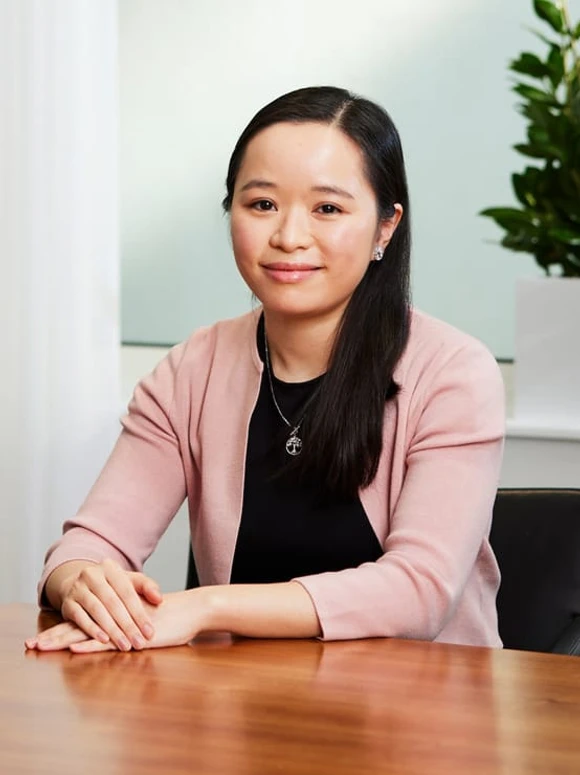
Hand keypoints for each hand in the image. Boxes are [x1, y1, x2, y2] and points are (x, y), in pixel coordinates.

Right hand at [25, 559, 162, 651]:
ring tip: (125, 645)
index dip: (139, 613)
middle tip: (139, 643)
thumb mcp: (129, 581)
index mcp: (110, 568)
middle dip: (127, 625)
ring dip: (112, 630)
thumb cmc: (110, 586)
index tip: (150, 632)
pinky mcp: (67, 603)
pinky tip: (104, 641)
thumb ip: (146, 587)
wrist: (78, 584)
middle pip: (113, 602)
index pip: (127, 592)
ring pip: (97, 610)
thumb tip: (159, 599)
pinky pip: (80, 617)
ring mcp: (77, 588)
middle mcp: (92, 575)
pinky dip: (92, 629)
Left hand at [27, 590, 207, 652]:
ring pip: (87, 633)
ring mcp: (122, 626)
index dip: (60, 630)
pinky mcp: (133, 636)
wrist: (191, 610)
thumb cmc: (170, 618)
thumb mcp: (144, 621)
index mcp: (114, 614)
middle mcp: (114, 617)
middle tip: (30, 645)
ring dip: (62, 641)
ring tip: (41, 647)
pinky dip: (91, 644)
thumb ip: (127, 625)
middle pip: (78, 626)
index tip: (40, 640)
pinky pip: (108, 641)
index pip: (82, 621)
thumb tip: (115, 635)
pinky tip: (75, 648)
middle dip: (53, 637)